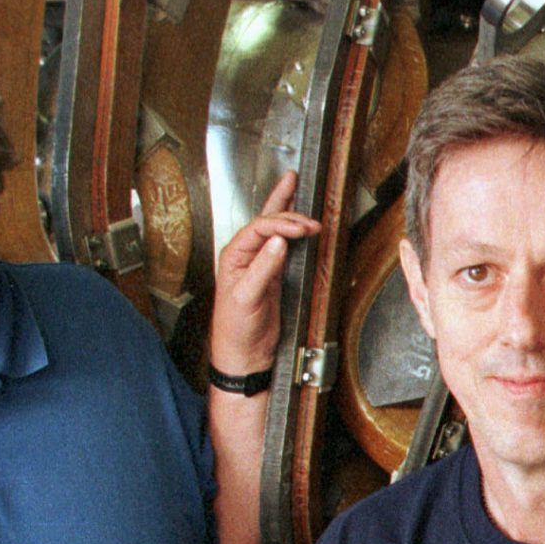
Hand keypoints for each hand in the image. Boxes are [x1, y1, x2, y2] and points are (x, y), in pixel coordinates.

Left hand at [207, 171, 319, 374]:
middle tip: (311, 216)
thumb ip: (262, 268)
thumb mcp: (246, 298)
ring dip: (288, 210)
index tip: (302, 229)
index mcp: (234, 256)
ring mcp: (261, 263)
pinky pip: (285, 245)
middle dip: (287, 210)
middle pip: (266, 220)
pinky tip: (299, 220)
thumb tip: (279, 242)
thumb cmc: (235, 330)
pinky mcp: (274, 274)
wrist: (244, 356)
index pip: (260, 229)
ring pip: (275, 228)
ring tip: (296, 187)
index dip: (282, 224)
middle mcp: (246, 255)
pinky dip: (293, 230)